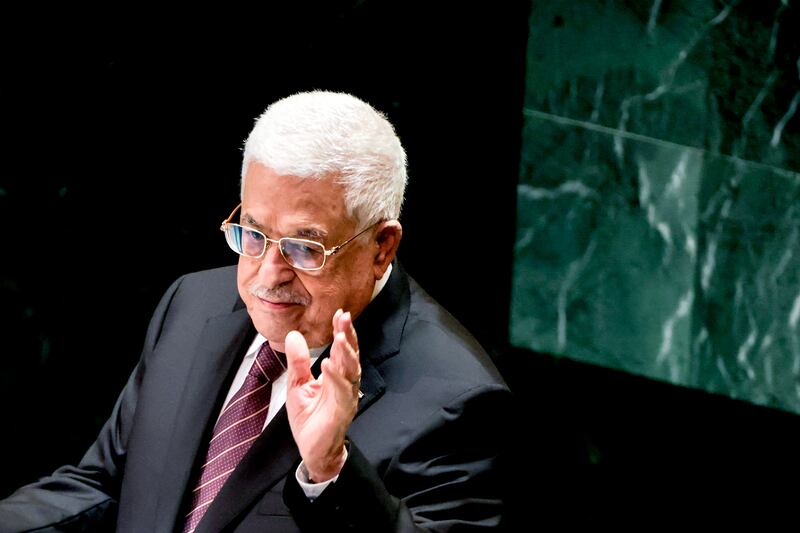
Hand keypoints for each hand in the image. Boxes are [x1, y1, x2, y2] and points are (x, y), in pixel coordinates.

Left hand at [284, 309, 360, 481]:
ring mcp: (346, 396)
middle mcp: (346, 383)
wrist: (313, 450)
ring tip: (339, 338)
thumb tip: (293, 335)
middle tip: (344, 318)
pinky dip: (336, 378)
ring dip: (346, 353)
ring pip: (350, 371)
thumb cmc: (309, 419)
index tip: (340, 314)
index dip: (343, 332)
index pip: (342, 349)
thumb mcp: (297, 385)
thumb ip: (298, 362)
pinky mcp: (342, 411)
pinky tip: (329, 365)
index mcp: (336, 376)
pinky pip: (341, 392)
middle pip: (351, 355)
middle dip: (348, 336)